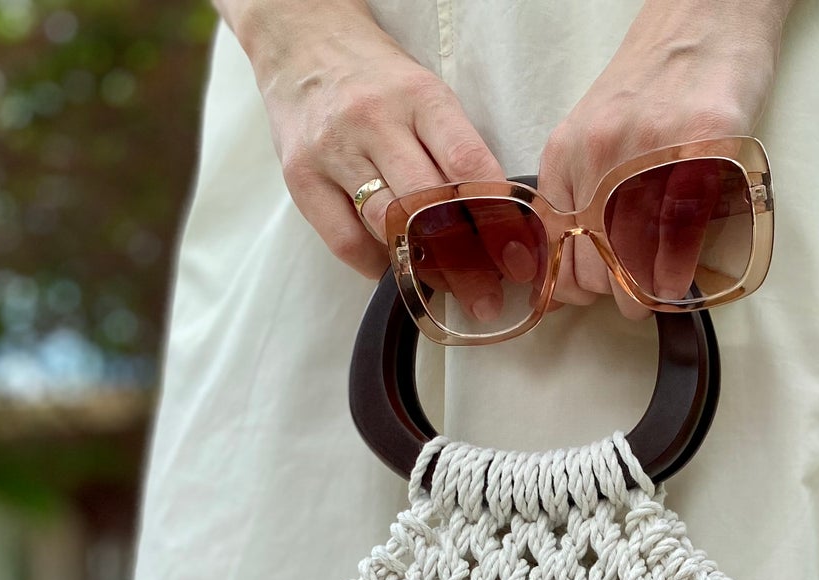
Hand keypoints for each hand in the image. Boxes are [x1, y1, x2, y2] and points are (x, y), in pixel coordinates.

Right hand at [220, 0, 511, 314]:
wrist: (303, 43)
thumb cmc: (377, 79)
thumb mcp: (427, 95)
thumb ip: (457, 150)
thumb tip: (493, 224)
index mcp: (420, 98)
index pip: (468, 166)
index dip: (497, 221)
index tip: (517, 259)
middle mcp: (375, 121)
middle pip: (428, 206)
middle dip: (465, 261)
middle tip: (487, 298)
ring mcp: (334, 149)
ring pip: (387, 226)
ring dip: (422, 267)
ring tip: (447, 288)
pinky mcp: (301, 176)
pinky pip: (344, 240)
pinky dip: (375, 263)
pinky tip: (393, 267)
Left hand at [538, 0, 790, 320]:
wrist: (705, 16)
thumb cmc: (657, 80)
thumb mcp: (597, 131)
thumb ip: (583, 186)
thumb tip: (581, 259)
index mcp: (568, 153)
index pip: (555, 247)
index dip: (572, 286)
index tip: (593, 295)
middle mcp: (600, 153)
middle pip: (592, 263)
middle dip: (612, 295)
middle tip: (633, 300)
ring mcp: (650, 148)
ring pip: (633, 255)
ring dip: (644, 291)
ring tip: (657, 293)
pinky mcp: (703, 142)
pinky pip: (681, 228)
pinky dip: (677, 268)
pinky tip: (680, 280)